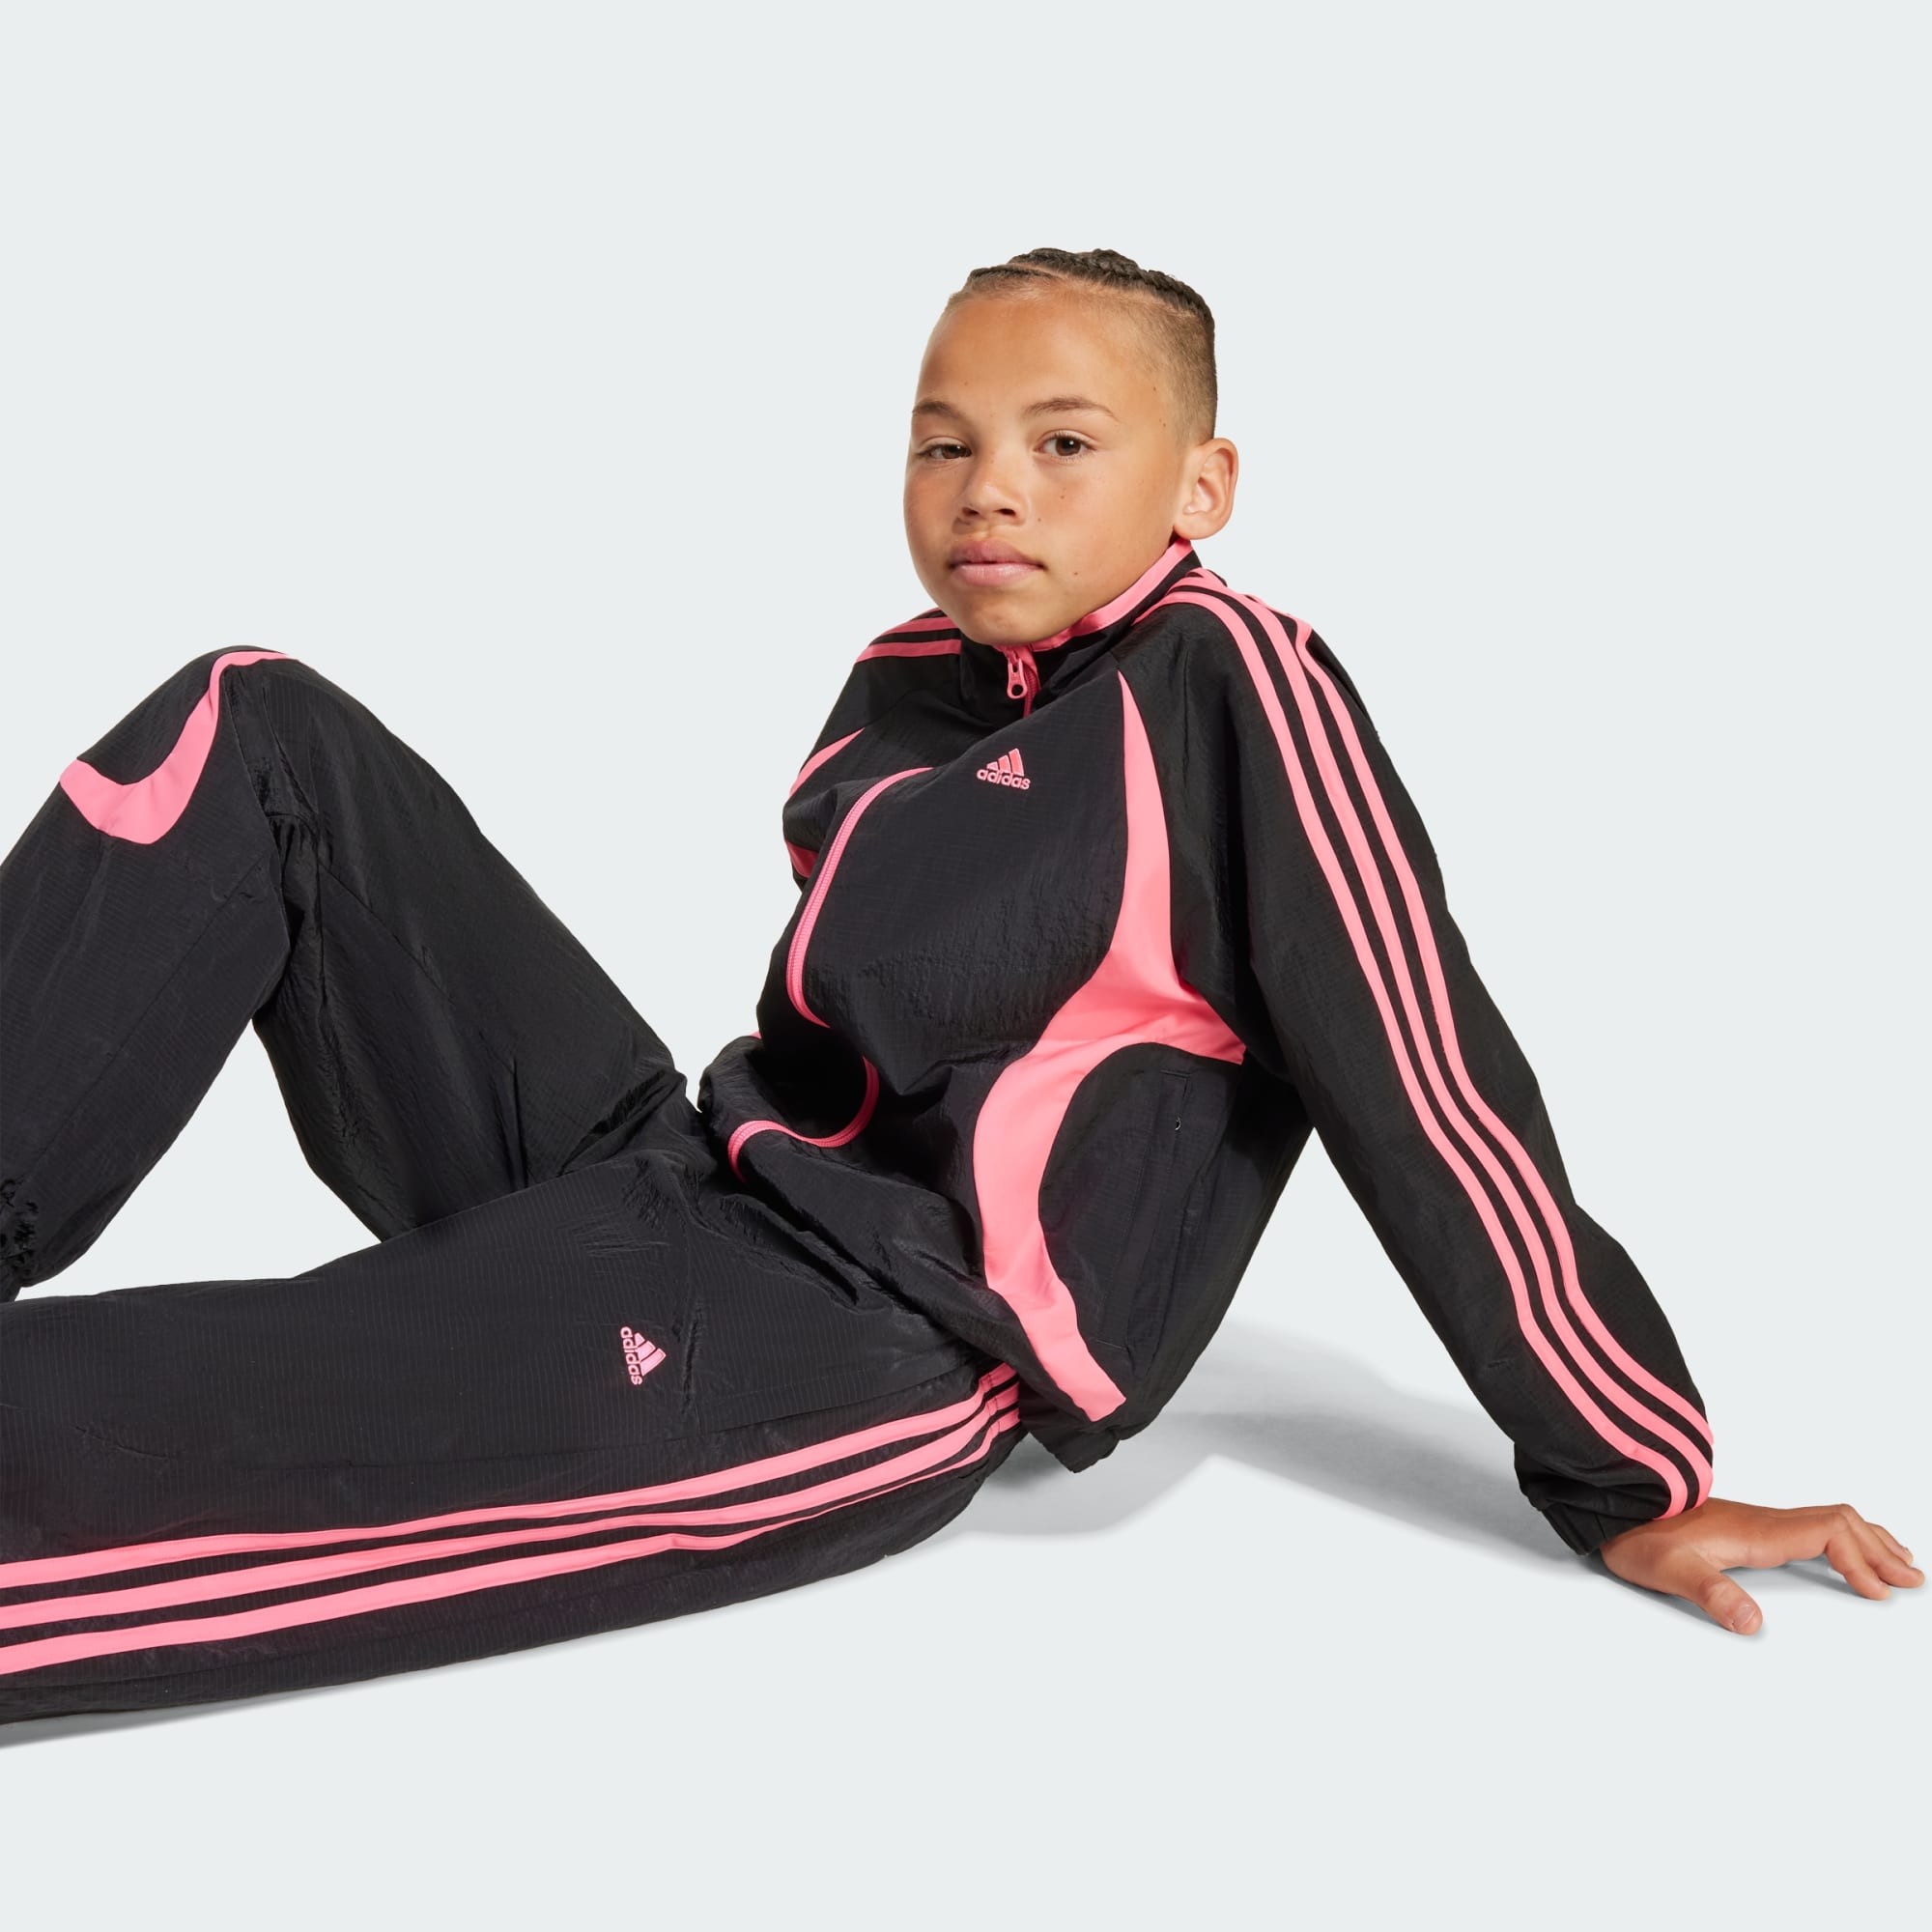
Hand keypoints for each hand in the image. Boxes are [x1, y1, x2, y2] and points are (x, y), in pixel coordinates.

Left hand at [1596, 1496, 1921, 1633]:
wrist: (1615, 1510)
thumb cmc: (1640, 1539)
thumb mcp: (1670, 1572)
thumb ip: (1710, 1593)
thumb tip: (1753, 1624)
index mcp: (1757, 1531)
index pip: (1828, 1532)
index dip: (1861, 1559)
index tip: (1879, 1592)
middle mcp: (1763, 1521)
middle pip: (1839, 1522)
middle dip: (1879, 1550)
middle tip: (1912, 1579)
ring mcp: (1758, 1521)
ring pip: (1827, 1519)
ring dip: (1867, 1540)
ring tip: (1898, 1562)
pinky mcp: (1749, 1527)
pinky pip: (1811, 1524)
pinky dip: (1843, 1536)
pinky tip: (1845, 1551)